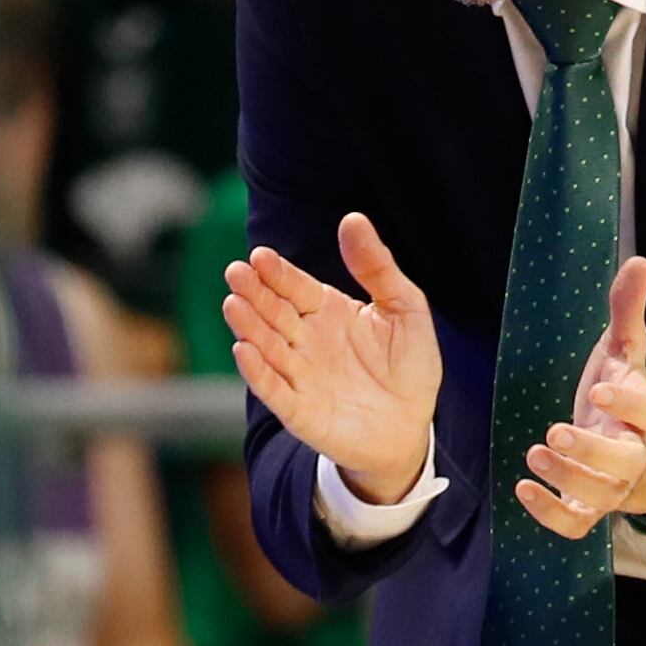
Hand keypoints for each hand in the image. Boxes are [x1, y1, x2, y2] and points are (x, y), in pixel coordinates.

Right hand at [224, 213, 440, 504]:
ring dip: (248, 327)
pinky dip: (258, 372)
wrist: (412, 427)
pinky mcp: (298, 411)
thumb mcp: (405, 308)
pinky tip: (244, 351)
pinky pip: (273, 390)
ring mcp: (299, 375)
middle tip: (236, 272)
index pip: (295, 286)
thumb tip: (352, 218)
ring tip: (233, 304)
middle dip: (253, 293)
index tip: (260, 256)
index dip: (278, 273)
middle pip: (273, 312)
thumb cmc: (409, 367)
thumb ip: (377, 266)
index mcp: (327, 311)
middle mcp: (305, 340)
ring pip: (267, 346)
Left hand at [513, 257, 645, 539]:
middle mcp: (633, 454)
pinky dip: (550, 514)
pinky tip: (523, 490)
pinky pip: (575, 524)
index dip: (626, 404)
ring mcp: (613, 485)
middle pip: (623, 461)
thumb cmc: (623, 395)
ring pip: (599, 494)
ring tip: (534, 454)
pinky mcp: (590, 507)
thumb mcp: (625, 352)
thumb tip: (639, 261)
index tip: (597, 390)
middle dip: (590, 451)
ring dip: (566, 478)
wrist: (640, 451)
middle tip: (553, 433)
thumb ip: (627, 310)